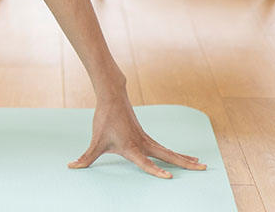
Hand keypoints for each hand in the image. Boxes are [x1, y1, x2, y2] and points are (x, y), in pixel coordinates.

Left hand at [70, 95, 206, 177]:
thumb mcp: (95, 141)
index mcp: (131, 147)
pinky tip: (184, 158)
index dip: (155, 170)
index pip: (145, 162)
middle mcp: (143, 144)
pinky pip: (164, 147)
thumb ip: (86, 157)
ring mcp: (147, 139)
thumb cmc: (104, 120)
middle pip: (167, 156)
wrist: (112, 97)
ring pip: (169, 151)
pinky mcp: (147, 136)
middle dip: (185, 164)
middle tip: (203, 168)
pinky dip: (176, 153)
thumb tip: (72, 166)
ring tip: (200, 164)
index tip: (169, 177)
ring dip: (184, 158)